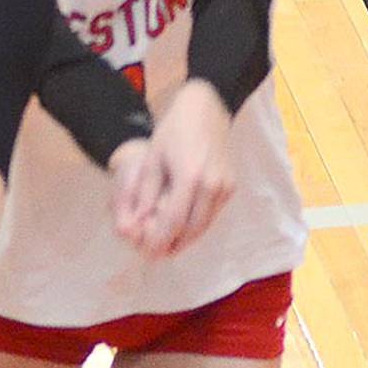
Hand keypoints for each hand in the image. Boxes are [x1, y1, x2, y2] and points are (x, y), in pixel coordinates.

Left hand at [110, 80, 233, 255]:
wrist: (206, 111)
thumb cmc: (173, 132)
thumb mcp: (152, 162)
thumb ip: (145, 196)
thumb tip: (136, 227)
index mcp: (190, 177)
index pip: (173, 221)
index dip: (159, 241)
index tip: (146, 253)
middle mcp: (213, 185)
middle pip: (191, 229)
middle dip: (172, 246)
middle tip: (155, 256)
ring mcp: (225, 187)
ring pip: (204, 226)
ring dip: (185, 239)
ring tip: (166, 248)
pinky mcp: (231, 187)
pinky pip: (211, 215)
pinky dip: (196, 226)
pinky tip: (181, 231)